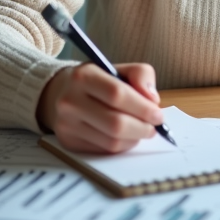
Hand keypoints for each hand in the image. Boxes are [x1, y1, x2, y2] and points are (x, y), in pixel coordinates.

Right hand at [36, 62, 163, 152]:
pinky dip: (122, 146)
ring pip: (111, 142)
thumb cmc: (98, 81)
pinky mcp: (69, 143)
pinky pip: (104, 151)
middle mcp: (70, 101)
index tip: (158, 114)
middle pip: (115, 123)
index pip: (117, 95)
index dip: (142, 107)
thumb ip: (141, 75)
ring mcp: (67, 125)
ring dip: (134, 138)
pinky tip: (126, 136)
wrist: (60, 93)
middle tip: (154, 126)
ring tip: (141, 129)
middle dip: (142, 127)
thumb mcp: (119, 68)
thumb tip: (152, 100)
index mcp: (84, 76)